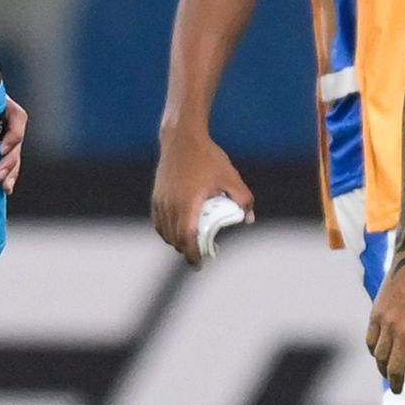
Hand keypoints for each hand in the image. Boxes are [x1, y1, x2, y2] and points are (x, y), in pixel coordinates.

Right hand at [150, 129, 255, 263]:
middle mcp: (170, 205)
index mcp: (187, 205)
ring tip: (191, 243)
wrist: (182, 138)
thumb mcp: (231, 177)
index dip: (193, 256)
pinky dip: (167, 230)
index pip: (187, 239)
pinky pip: (159, 221)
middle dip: (187, 251)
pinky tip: (177, 229)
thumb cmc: (207, 157)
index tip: (199, 265)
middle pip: (175, 239)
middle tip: (200, 255)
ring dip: (176, 241)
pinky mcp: (156, 195)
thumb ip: (243, 199)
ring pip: (165, 232)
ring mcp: (161, 200)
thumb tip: (248, 218)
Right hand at [367, 256, 404, 397]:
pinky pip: (371, 340)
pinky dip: (374, 351)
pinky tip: (379, 355)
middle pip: (396, 368)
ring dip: (384, 370)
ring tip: (389, 375)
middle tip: (400, 390)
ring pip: (380, 357)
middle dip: (398, 383)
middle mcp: (404, 332)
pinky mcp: (376, 313)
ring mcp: (387, 323)